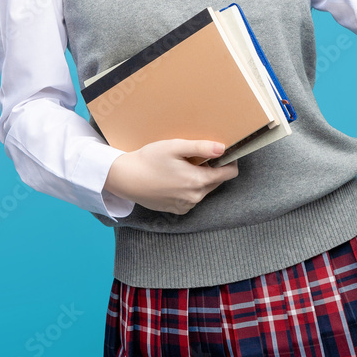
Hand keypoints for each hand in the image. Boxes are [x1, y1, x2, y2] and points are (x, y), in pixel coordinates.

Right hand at [103, 138, 238, 214]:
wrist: (126, 178)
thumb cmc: (149, 160)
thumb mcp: (175, 147)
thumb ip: (201, 147)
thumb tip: (222, 148)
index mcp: (198, 180)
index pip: (229, 173)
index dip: (230, 160)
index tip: (222, 152)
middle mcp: (196, 196)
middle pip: (217, 181)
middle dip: (213, 168)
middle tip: (197, 156)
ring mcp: (187, 205)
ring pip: (204, 190)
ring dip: (200, 178)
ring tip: (183, 166)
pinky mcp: (177, 210)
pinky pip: (192, 198)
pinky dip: (189, 188)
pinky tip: (175, 179)